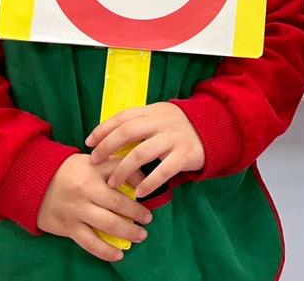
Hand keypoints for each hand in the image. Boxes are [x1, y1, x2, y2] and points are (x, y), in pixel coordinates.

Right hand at [37, 154, 151, 261]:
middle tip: (148, 219)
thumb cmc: (69, 171)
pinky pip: (89, 242)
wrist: (33, 182)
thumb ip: (112, 165)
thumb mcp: (90, 161)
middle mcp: (86, 190)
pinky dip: (105, 251)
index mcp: (93, 170)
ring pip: (107, 224)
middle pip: (117, 203)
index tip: (148, 191)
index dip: (139, 182)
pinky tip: (118, 255)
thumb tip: (140, 178)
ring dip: (127, 232)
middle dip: (137, 213)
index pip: (121, 173)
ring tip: (141, 235)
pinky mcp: (68, 227)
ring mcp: (77, 210)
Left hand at [86, 102, 204, 198]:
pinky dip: (149, 182)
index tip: (89, 142)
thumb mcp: (159, 117)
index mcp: (153, 111)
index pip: (123, 117)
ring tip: (113, 183)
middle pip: (127, 132)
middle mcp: (161, 122)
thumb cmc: (178, 127)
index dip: (103, 129)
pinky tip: (139, 192)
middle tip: (94, 162)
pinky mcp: (185, 154)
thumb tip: (107, 136)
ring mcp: (173, 138)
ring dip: (123, 170)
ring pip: (141, 153)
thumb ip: (139, 123)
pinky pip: (163, 170)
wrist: (214, 129)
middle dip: (107, 148)